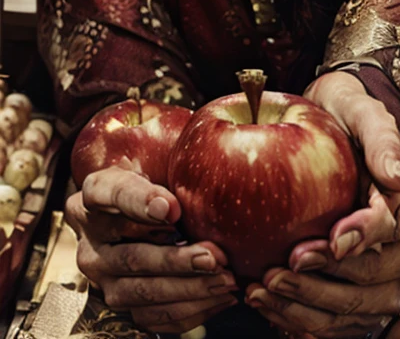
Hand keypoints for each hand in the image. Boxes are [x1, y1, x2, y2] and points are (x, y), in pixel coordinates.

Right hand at [66, 165, 237, 333]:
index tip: (173, 208)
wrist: (140, 215)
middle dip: (175, 261)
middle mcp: (91, 241)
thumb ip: (169, 173)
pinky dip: (189, 310)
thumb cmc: (156, 183)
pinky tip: (218, 297)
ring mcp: (102, 278)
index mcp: (95, 194)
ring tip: (224, 280)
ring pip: (142, 292)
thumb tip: (178, 208)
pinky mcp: (119, 304)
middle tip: (212, 258)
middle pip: (130, 256)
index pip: (111, 193)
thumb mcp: (156, 166)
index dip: (140, 201)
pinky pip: (152, 316)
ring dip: (187, 289)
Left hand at [244, 72, 399, 335]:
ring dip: (311, 306)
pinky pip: (335, 322)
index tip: (332, 239)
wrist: (320, 126)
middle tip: (285, 265)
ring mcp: (379, 275)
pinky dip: (301, 320)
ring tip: (266, 287)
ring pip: (358, 309)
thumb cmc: (341, 113)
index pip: (397, 228)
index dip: (366, 237)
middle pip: (380, 279)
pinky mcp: (351, 293)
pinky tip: (266, 304)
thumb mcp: (358, 108)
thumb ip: (382, 137)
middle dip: (331, 279)